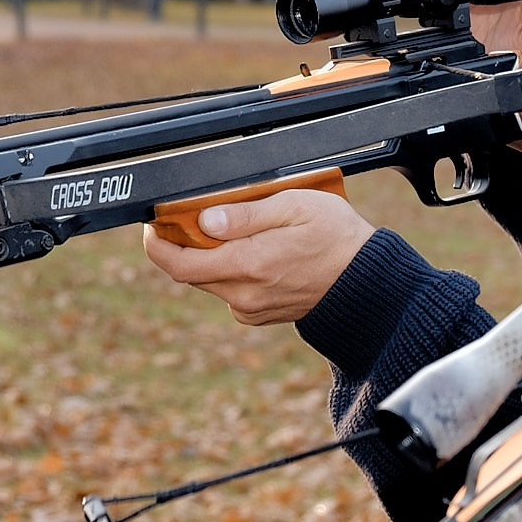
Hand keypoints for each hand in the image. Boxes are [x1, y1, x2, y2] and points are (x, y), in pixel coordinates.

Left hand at [141, 189, 374, 325]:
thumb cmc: (336, 236)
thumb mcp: (294, 206)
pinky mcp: (258, 315)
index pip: (179, 264)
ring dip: (211, 257)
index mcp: (249, 264)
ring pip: (210, 280)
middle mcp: (244, 293)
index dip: (157, 244)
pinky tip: (257, 253)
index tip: (155, 224)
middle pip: (190, 271)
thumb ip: (246, 213)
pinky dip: (230, 271)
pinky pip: (229, 291)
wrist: (366, 282)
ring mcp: (251, 308)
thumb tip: (204, 220)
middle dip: (186, 243)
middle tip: (199, 216)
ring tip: (239, 231)